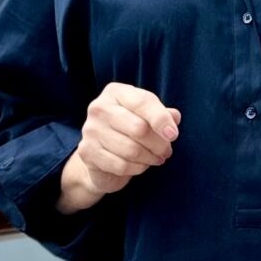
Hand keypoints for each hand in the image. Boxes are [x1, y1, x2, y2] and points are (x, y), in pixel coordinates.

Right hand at [60, 82, 179, 206]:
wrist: (101, 156)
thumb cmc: (129, 130)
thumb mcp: (147, 117)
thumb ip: (162, 114)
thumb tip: (174, 117)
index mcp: (115, 92)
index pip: (142, 102)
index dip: (161, 119)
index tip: (173, 135)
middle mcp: (99, 107)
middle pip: (139, 128)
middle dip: (159, 144)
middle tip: (166, 151)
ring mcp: (90, 130)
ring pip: (132, 150)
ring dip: (150, 158)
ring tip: (156, 158)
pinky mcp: (87, 152)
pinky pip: (121, 165)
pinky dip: (137, 168)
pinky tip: (140, 165)